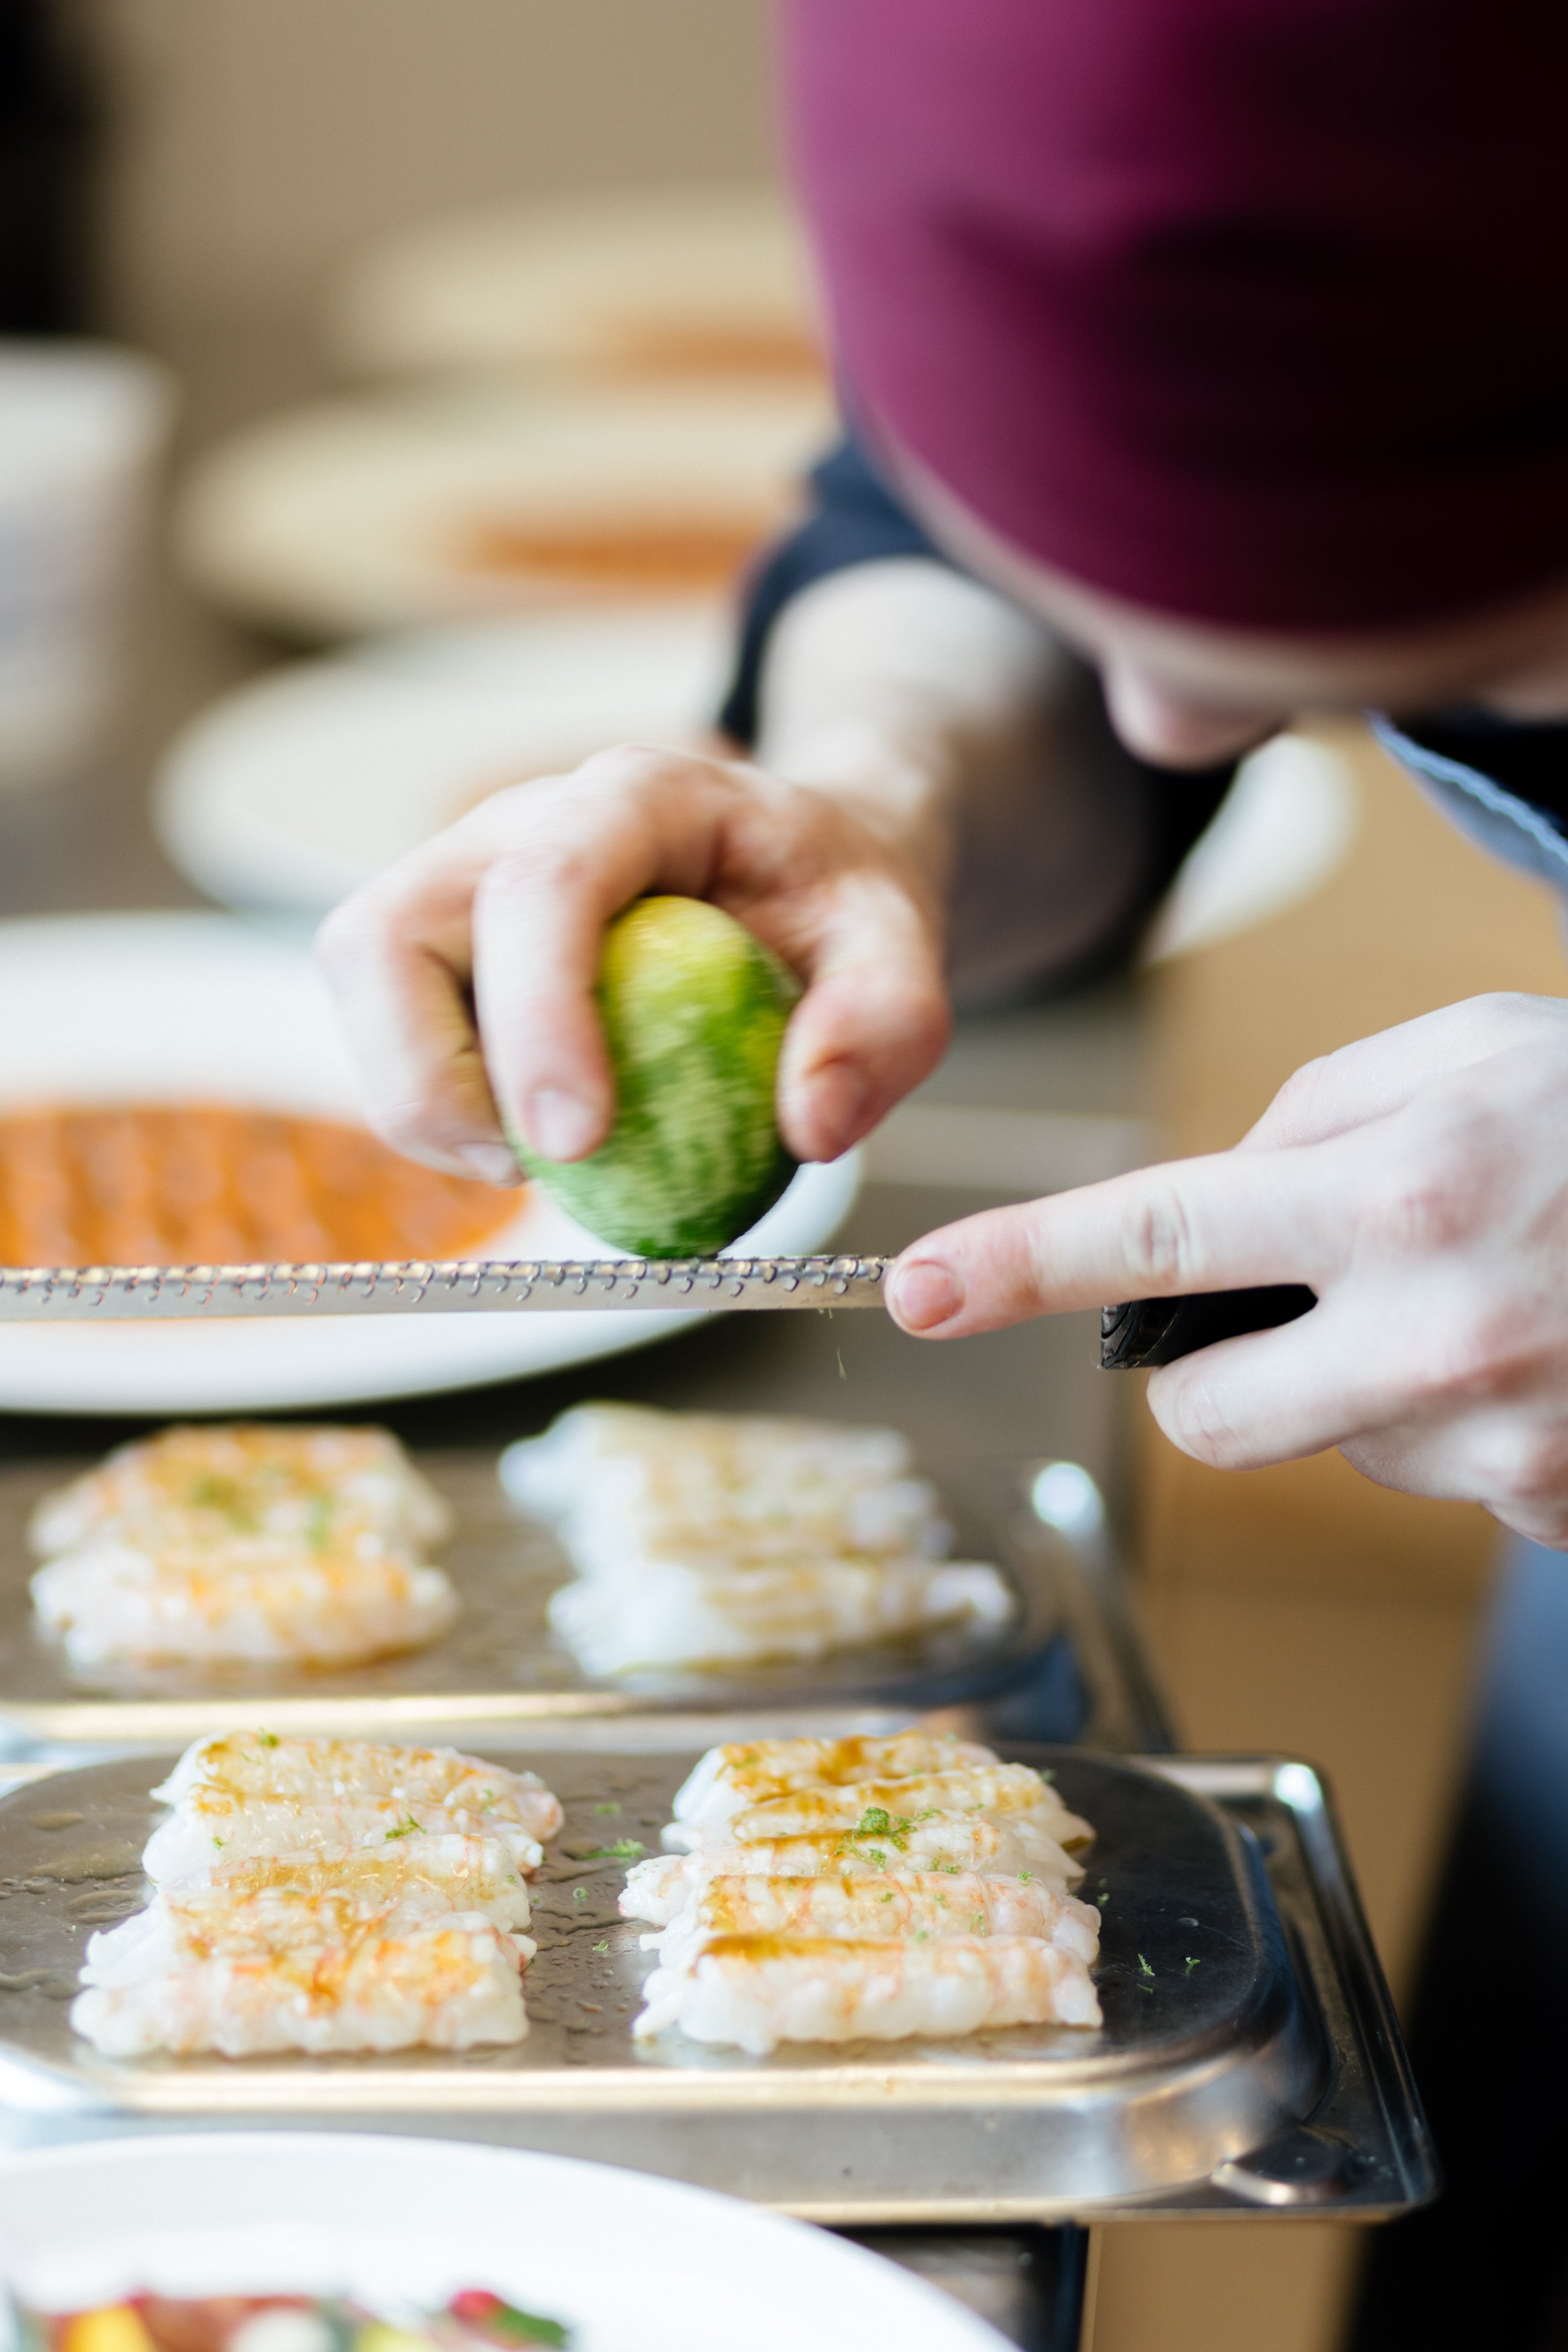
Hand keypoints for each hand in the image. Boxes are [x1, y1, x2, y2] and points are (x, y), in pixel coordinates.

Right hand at [316, 744, 949, 1184]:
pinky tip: (529, 1145)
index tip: (576, 1144)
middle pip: (386, 931)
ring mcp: (462, 878)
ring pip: (364, 979)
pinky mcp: (443, 945)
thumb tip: (811, 1128)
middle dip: (429, 1077)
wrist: (802, 863)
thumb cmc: (838, 901)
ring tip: (530, 1162)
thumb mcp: (903, 945)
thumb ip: (886, 1024)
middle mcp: (517, 824)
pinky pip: (392, 1028)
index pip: (541, 885)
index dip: (535, 1019)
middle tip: (529, 1171)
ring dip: (420, 1098)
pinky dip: (439, 1106)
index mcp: (635, 799)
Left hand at [886, 994, 1567, 1543]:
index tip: (913, 1286)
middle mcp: (1435, 1336)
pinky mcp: (1553, 1509)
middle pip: (1204, 1415)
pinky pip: (1440, 1477)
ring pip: (1330, 1445)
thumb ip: (1318, 1113)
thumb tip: (1222, 1194)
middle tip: (1303, 1295)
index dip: (1017, 1262)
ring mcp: (1500, 1443)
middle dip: (1216, 1366)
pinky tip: (1549, 1351)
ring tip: (1492, 1293)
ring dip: (1367, 1381)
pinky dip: (1464, 1421)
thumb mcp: (1472, 1050)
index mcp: (1395, 1195)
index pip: (1152, 1239)